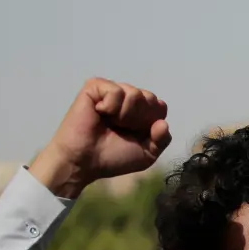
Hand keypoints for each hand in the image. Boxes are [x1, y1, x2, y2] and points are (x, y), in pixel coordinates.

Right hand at [30, 79, 170, 197]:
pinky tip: (100, 113)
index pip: (160, 106)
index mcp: (141, 112)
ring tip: (110, 123)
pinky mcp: (95, 87)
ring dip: (125, 115)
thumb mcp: (147, 154)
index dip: (152, 122)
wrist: (85, 161)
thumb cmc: (113, 158)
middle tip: (122, 129)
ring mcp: (111, 92)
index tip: (137, 134)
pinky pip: (116, 91)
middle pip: (150, 98)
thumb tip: (163, 123)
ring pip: (135, 94)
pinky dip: (111, 106)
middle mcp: (128, 99)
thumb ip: (162, 140)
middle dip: (140, 119)